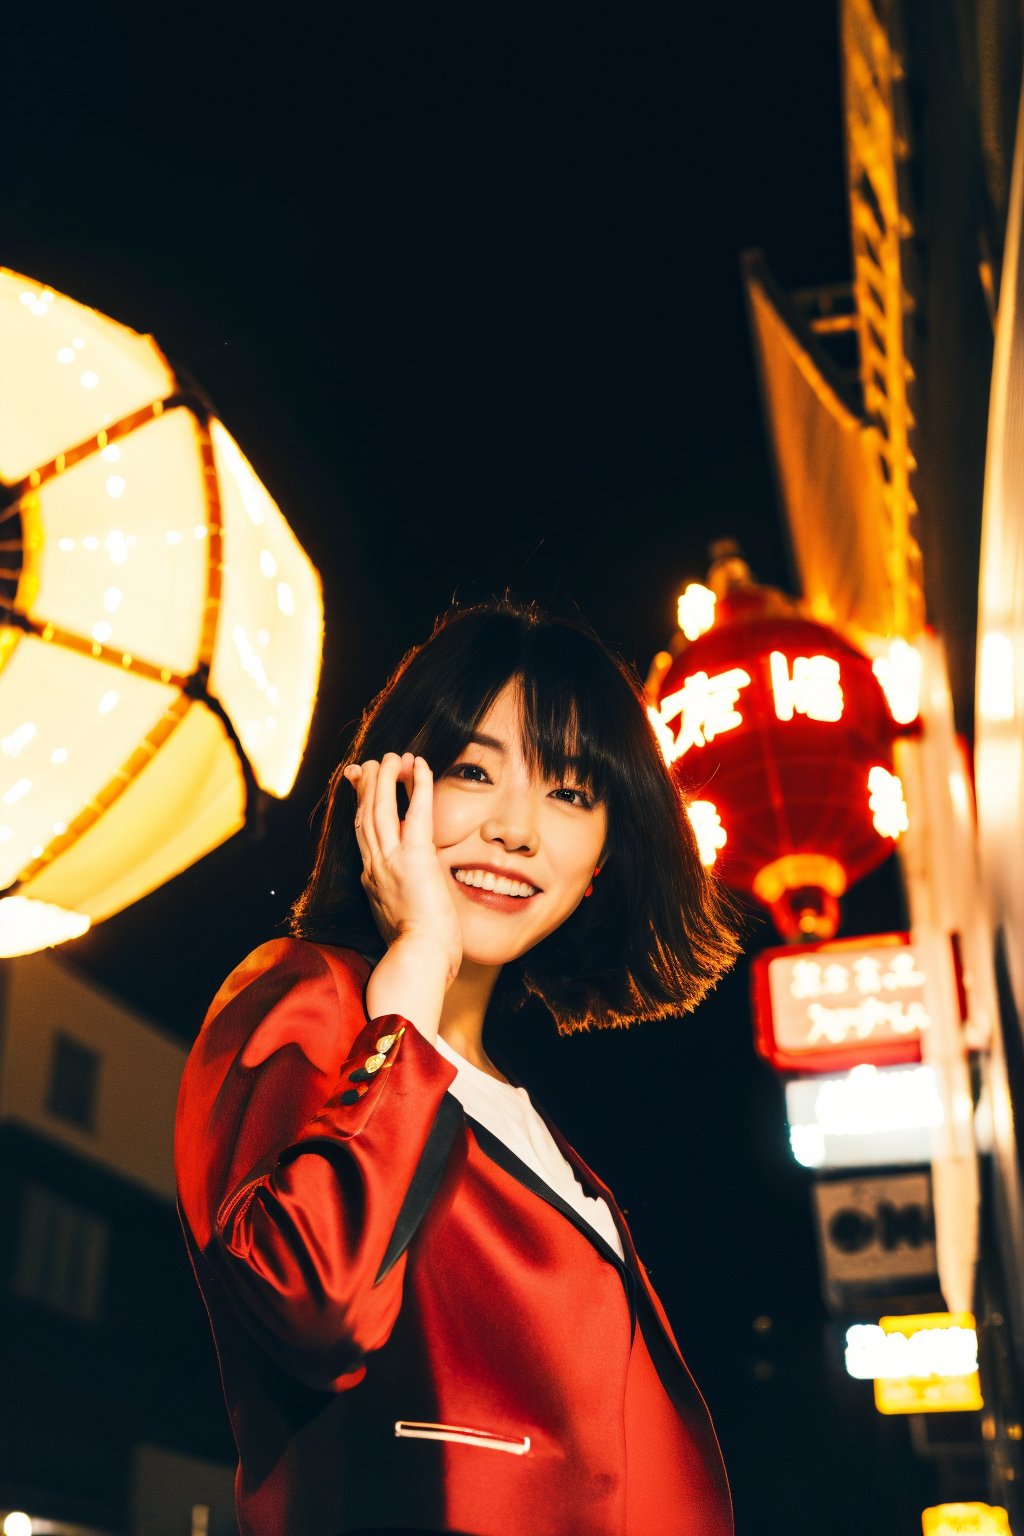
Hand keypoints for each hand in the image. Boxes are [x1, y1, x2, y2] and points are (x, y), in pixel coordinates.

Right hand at [344, 753, 461, 985]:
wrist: (418, 962)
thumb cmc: (418, 952)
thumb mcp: (401, 919)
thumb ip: (400, 900)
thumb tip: (410, 895)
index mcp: (372, 880)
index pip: (362, 833)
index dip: (359, 805)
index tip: (359, 786)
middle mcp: (375, 866)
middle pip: (365, 814)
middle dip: (367, 784)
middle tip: (372, 762)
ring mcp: (391, 860)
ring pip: (380, 807)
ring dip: (386, 777)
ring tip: (392, 756)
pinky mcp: (415, 858)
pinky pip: (416, 812)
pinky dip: (417, 785)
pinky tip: (419, 765)